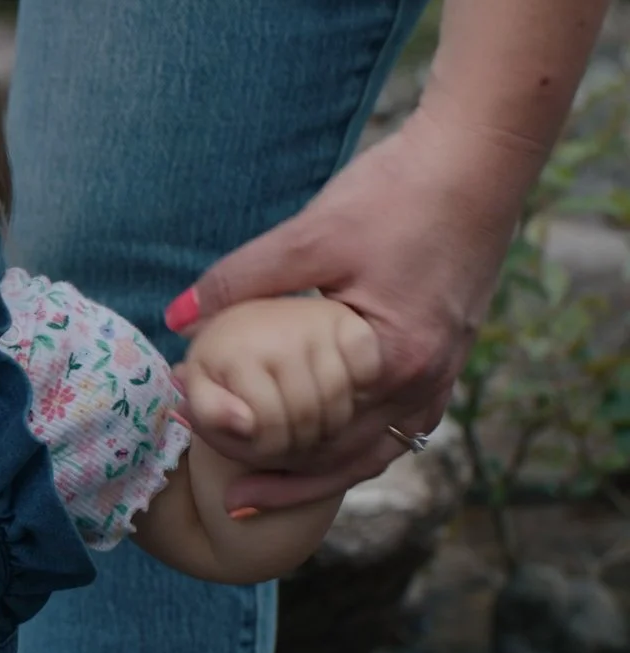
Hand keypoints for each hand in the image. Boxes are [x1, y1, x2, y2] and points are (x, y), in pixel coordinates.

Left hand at [166, 109, 523, 509]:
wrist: (477, 161)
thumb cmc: (396, 192)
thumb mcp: (309, 234)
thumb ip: (240, 280)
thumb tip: (175, 317)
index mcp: (393, 360)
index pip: (314, 434)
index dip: (252, 441)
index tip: (200, 437)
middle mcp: (425, 380)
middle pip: (345, 458)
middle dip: (283, 476)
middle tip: (226, 491)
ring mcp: (443, 372)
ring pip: (377, 450)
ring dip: (321, 472)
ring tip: (265, 492)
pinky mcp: (445, 356)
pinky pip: (400, 424)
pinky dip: (359, 443)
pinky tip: (323, 449)